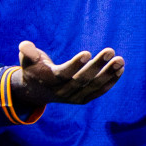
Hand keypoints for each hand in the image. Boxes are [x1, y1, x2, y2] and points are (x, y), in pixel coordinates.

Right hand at [10, 41, 124, 108]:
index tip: (87, 52)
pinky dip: (110, 82)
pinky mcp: (82, 99)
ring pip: (93, 87)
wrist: (35, 92)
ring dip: (108, 74)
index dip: (75, 64)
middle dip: (97, 66)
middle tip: (110, 51)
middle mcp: (62, 92)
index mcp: (50, 80)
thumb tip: (24, 45)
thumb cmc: (33, 69)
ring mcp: (73, 97)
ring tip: (120, 61)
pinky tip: (120, 70)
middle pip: (82, 80)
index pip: (64, 74)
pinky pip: (98, 92)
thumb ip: (27, 52)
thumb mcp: (27, 60)